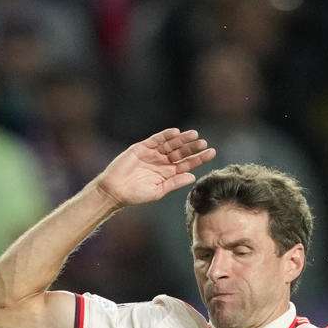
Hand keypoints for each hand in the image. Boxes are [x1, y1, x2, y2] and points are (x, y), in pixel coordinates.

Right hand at [91, 129, 214, 208]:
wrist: (115, 190)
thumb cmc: (136, 195)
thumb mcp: (158, 191)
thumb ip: (174, 183)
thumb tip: (193, 177)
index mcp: (168, 174)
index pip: (187, 164)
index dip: (199, 159)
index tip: (212, 153)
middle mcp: (162, 162)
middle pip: (181, 152)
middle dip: (193, 147)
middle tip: (204, 143)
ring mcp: (153, 154)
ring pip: (171, 144)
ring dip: (182, 139)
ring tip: (194, 135)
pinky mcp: (142, 148)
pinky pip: (156, 139)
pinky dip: (165, 135)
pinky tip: (176, 132)